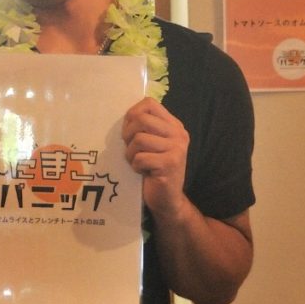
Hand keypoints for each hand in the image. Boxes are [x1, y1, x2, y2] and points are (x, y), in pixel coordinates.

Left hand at [122, 97, 189, 218]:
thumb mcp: (152, 144)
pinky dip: (136, 166)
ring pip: (139, 139)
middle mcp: (178, 134)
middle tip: (130, 149)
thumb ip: (145, 128)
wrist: (168, 200)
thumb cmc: (154, 170)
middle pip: (141, 120)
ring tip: (137, 162)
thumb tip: (125, 115)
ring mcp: (176, 149)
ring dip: (131, 154)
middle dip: (128, 134)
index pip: (149, 104)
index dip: (132, 114)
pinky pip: (140, 158)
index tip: (129, 130)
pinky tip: (143, 172)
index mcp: (174, 126)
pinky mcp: (169, 164)